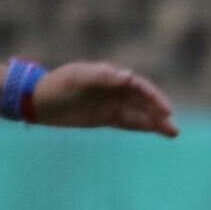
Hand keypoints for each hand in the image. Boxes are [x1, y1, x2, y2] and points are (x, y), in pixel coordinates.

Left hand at [31, 62, 177, 136]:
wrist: (37, 101)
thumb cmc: (56, 85)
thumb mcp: (77, 78)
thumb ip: (103, 76)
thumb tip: (129, 76)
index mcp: (112, 77)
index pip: (140, 86)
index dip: (155, 97)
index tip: (166, 110)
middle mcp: (116, 90)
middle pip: (144, 102)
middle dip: (160, 114)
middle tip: (172, 128)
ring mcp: (112, 104)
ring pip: (140, 114)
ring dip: (156, 123)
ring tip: (173, 133)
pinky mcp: (107, 118)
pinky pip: (130, 123)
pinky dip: (144, 127)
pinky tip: (157, 132)